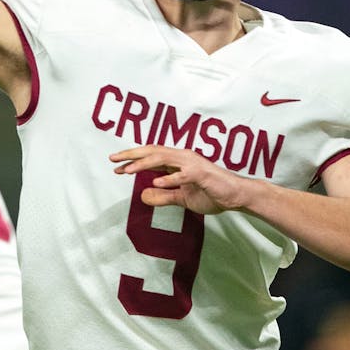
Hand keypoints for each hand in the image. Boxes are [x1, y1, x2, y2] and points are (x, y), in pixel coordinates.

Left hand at [110, 145, 253, 214]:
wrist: (237, 195)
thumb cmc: (212, 193)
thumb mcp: (182, 198)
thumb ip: (164, 196)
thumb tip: (144, 195)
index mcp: (178, 162)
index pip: (151, 158)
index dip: (133, 160)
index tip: (116, 166)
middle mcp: (183, 158)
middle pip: (153, 152)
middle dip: (132, 155)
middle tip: (113, 159)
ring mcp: (193, 164)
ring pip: (164, 159)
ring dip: (144, 164)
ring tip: (128, 170)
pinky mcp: (202, 174)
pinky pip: (183, 175)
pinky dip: (169, 178)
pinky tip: (156, 182)